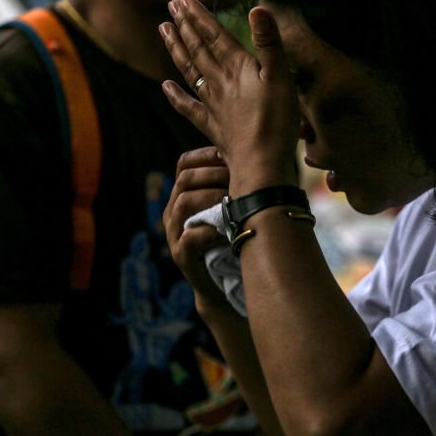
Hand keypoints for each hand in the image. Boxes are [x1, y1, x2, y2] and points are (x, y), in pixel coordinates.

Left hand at [160, 0, 299, 194]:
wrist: (261, 165)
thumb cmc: (277, 122)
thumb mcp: (281, 78)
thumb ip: (269, 42)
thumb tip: (258, 7)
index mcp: (237, 68)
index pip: (214, 35)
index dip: (199, 16)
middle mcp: (220, 82)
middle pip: (198, 49)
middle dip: (184, 26)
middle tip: (171, 6)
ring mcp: (213, 105)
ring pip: (189, 71)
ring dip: (177, 50)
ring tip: (163, 31)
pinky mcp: (212, 127)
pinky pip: (188, 107)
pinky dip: (175, 96)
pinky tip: (165, 86)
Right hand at [163, 146, 231, 304]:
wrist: (223, 283)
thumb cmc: (233, 238)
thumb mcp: (231, 207)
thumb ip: (235, 183)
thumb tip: (263, 152)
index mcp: (182, 195)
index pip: (185, 163)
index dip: (208, 155)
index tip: (233, 156)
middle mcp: (173, 212)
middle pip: (185, 179)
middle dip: (216, 174)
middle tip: (242, 178)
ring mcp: (174, 234)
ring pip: (184, 203)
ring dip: (214, 198)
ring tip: (237, 201)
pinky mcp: (181, 256)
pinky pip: (190, 237)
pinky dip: (213, 231)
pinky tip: (231, 229)